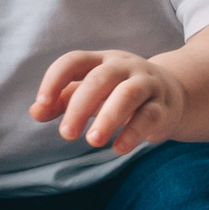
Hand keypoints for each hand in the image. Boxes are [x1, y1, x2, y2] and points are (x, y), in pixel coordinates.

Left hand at [32, 49, 187, 154]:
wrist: (172, 94)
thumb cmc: (119, 92)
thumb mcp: (91, 92)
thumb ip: (63, 100)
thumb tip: (36, 112)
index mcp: (101, 61)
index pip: (74, 60)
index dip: (55, 79)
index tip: (42, 104)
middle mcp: (124, 67)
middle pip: (99, 79)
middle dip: (80, 107)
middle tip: (66, 134)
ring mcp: (146, 84)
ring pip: (127, 94)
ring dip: (108, 118)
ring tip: (93, 141)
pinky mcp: (163, 106)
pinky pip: (149, 116)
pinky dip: (133, 133)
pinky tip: (118, 149)